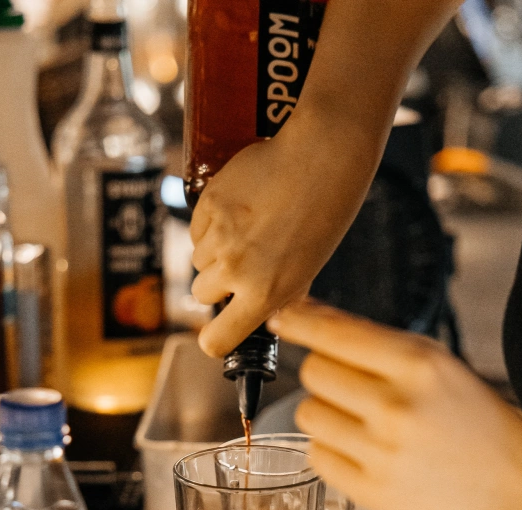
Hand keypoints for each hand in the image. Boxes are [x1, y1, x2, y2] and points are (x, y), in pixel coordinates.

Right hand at [191, 123, 372, 358]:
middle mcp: (236, 270)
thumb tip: (262, 314)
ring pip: (198, 259)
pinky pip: (197, 228)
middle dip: (216, 284)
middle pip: (201, 294)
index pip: (217, 339)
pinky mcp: (209, 204)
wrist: (322, 159)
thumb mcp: (308, 269)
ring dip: (214, 251)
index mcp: (263, 294)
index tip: (217, 333)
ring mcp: (219, 236)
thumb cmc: (323, 216)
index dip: (214, 339)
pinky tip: (240, 210)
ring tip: (247, 230)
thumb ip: (278, 295)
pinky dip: (211, 224)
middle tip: (241, 264)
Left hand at [270, 300, 521, 509]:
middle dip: (326, 374)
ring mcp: (380, 454)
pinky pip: (316, 455)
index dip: (299, 322)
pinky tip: (363, 451)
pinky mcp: (369, 492)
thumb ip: (370, 340)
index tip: (282, 318)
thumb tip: (302, 314)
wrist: (511, 484)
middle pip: (313, 372)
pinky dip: (331, 450)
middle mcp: (396, 408)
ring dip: (326, 413)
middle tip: (354, 387)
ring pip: (307, 413)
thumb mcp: (436, 363)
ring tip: (362, 422)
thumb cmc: (469, 416)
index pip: (333, 334)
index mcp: (417, 365)